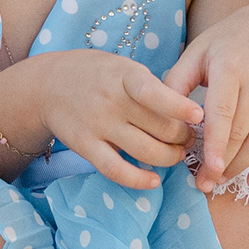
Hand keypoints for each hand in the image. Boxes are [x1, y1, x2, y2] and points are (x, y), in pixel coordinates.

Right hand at [18, 50, 204, 190]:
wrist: (48, 85)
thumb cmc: (97, 74)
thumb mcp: (124, 68)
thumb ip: (150, 87)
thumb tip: (187, 114)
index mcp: (125, 76)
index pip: (154, 93)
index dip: (179, 106)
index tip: (199, 115)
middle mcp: (112, 101)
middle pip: (159, 128)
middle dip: (183, 137)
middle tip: (190, 138)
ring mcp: (98, 125)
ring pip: (146, 152)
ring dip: (169, 158)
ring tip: (176, 154)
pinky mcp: (86, 147)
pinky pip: (116, 170)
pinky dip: (138, 180)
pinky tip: (153, 180)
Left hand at [169, 5, 248, 192]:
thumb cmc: (227, 41)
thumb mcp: (197, 52)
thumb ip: (176, 82)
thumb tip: (158, 115)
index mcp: (231, 67)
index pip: (223, 114)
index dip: (215, 146)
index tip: (207, 171)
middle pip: (241, 132)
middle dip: (223, 163)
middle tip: (205, 184)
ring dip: (242, 167)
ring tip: (223, 181)